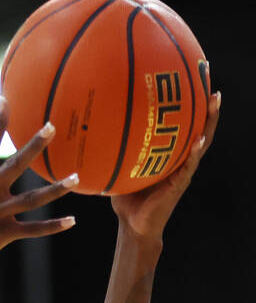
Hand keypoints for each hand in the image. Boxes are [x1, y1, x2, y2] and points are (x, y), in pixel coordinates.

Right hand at [0, 99, 76, 282]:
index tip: (6, 99)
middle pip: (13, 166)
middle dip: (33, 146)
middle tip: (52, 127)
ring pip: (30, 199)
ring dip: (55, 188)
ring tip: (77, 177)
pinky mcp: (0, 235)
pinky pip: (31, 230)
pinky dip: (52, 226)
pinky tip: (72, 221)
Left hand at [112, 90, 220, 240]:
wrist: (133, 225)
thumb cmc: (125, 197)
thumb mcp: (118, 168)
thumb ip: (110, 150)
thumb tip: (88, 128)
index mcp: (169, 154)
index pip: (182, 124)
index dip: (189, 103)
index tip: (193, 78)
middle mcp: (180, 158)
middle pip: (199, 125)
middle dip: (206, 104)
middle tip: (210, 79)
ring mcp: (183, 170)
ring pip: (202, 141)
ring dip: (209, 122)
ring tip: (214, 101)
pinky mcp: (179, 184)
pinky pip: (189, 166)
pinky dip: (194, 152)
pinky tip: (199, 140)